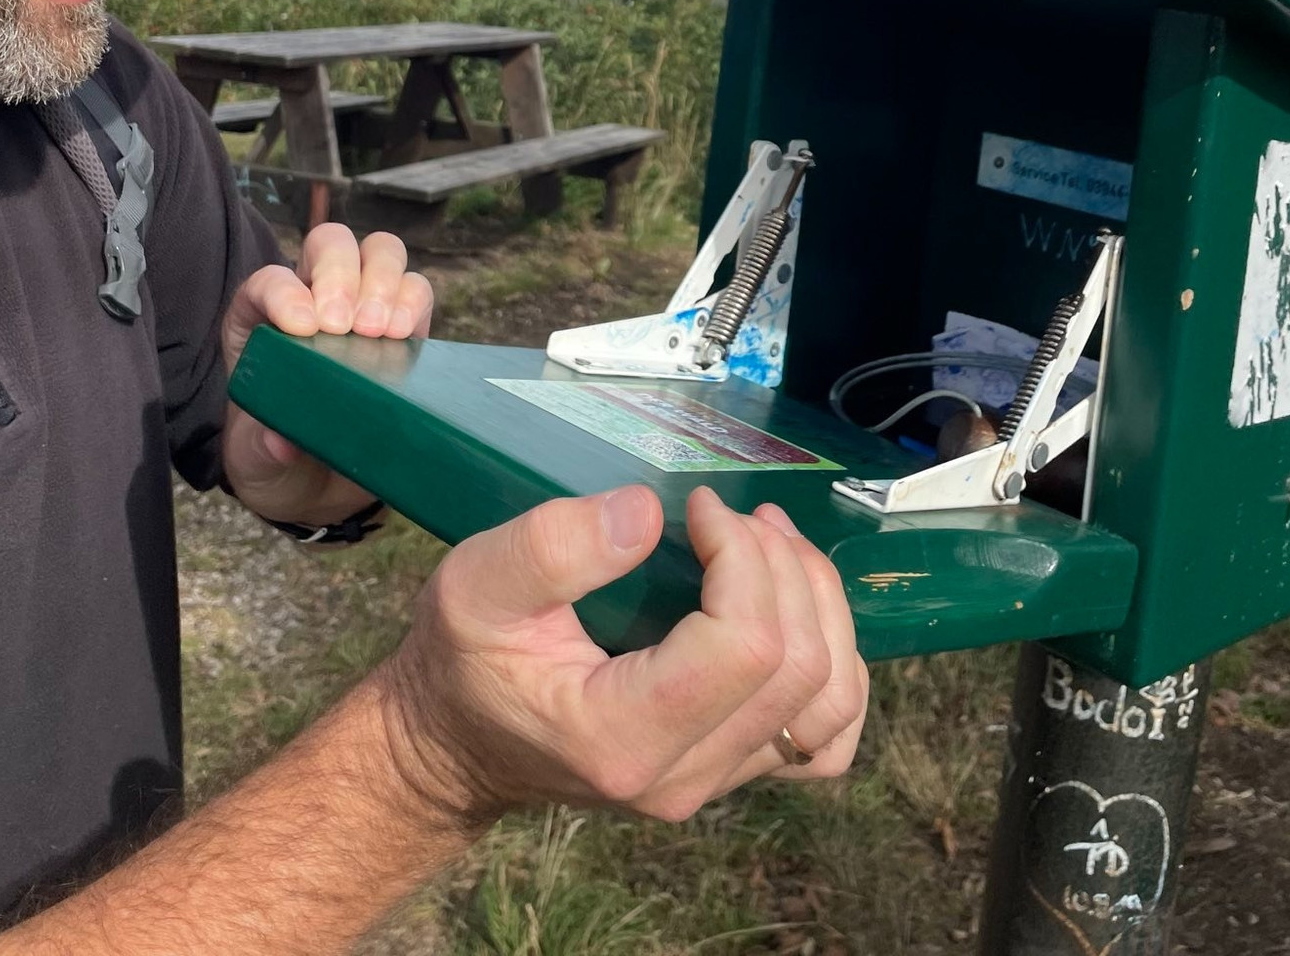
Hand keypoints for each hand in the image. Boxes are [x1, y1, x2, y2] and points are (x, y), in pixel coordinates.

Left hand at [221, 223, 433, 527]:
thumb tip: (282, 440)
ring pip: (380, 252)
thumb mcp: (256, 462)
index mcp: (263, 322)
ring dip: (383, 280)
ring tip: (379, 331)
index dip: (285, 292)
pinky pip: (418, 290)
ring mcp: (364, 307)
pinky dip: (414, 304)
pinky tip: (405, 336)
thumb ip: (262, 449)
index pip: (268, 281)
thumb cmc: (280, 461)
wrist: (324, 486)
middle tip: (345, 326)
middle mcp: (314, 300)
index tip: (304, 327)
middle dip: (339, 273)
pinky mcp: (405, 328)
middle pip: (330, 243)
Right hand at [381, 484, 868, 826]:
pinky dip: (832, 665)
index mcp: (623, 736)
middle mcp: (683, 778)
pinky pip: (825, 735)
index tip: (698, 507)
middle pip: (799, 666)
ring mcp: (714, 783)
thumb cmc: (464, 658)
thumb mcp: (474, 584)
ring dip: (818, 605)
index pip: (745, 647)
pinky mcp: (730, 771)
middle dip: (781, 565)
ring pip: (830, 701)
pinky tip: (794, 610)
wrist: (456, 742)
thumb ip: (553, 546)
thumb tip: (648, 511)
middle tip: (730, 515)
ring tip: (771, 544)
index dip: (742, 556)